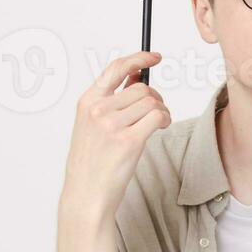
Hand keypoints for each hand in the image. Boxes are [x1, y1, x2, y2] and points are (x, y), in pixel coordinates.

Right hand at [59, 51, 170, 222]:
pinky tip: (161, 128)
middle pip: (142, 88)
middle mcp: (98, 110)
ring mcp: (111, 125)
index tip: (154, 57)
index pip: (115, 69)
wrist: (86, 194)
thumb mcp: (92, 125)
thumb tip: (137, 77)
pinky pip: (158, 117)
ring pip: (152, 102)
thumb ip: (112, 101)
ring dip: (162, 111)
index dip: (138, 58)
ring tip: (157, 124)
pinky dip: (165, 119)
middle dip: (155, 98)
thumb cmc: (92, 162)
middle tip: (156, 112)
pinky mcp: (128, 141)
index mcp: (87, 102)